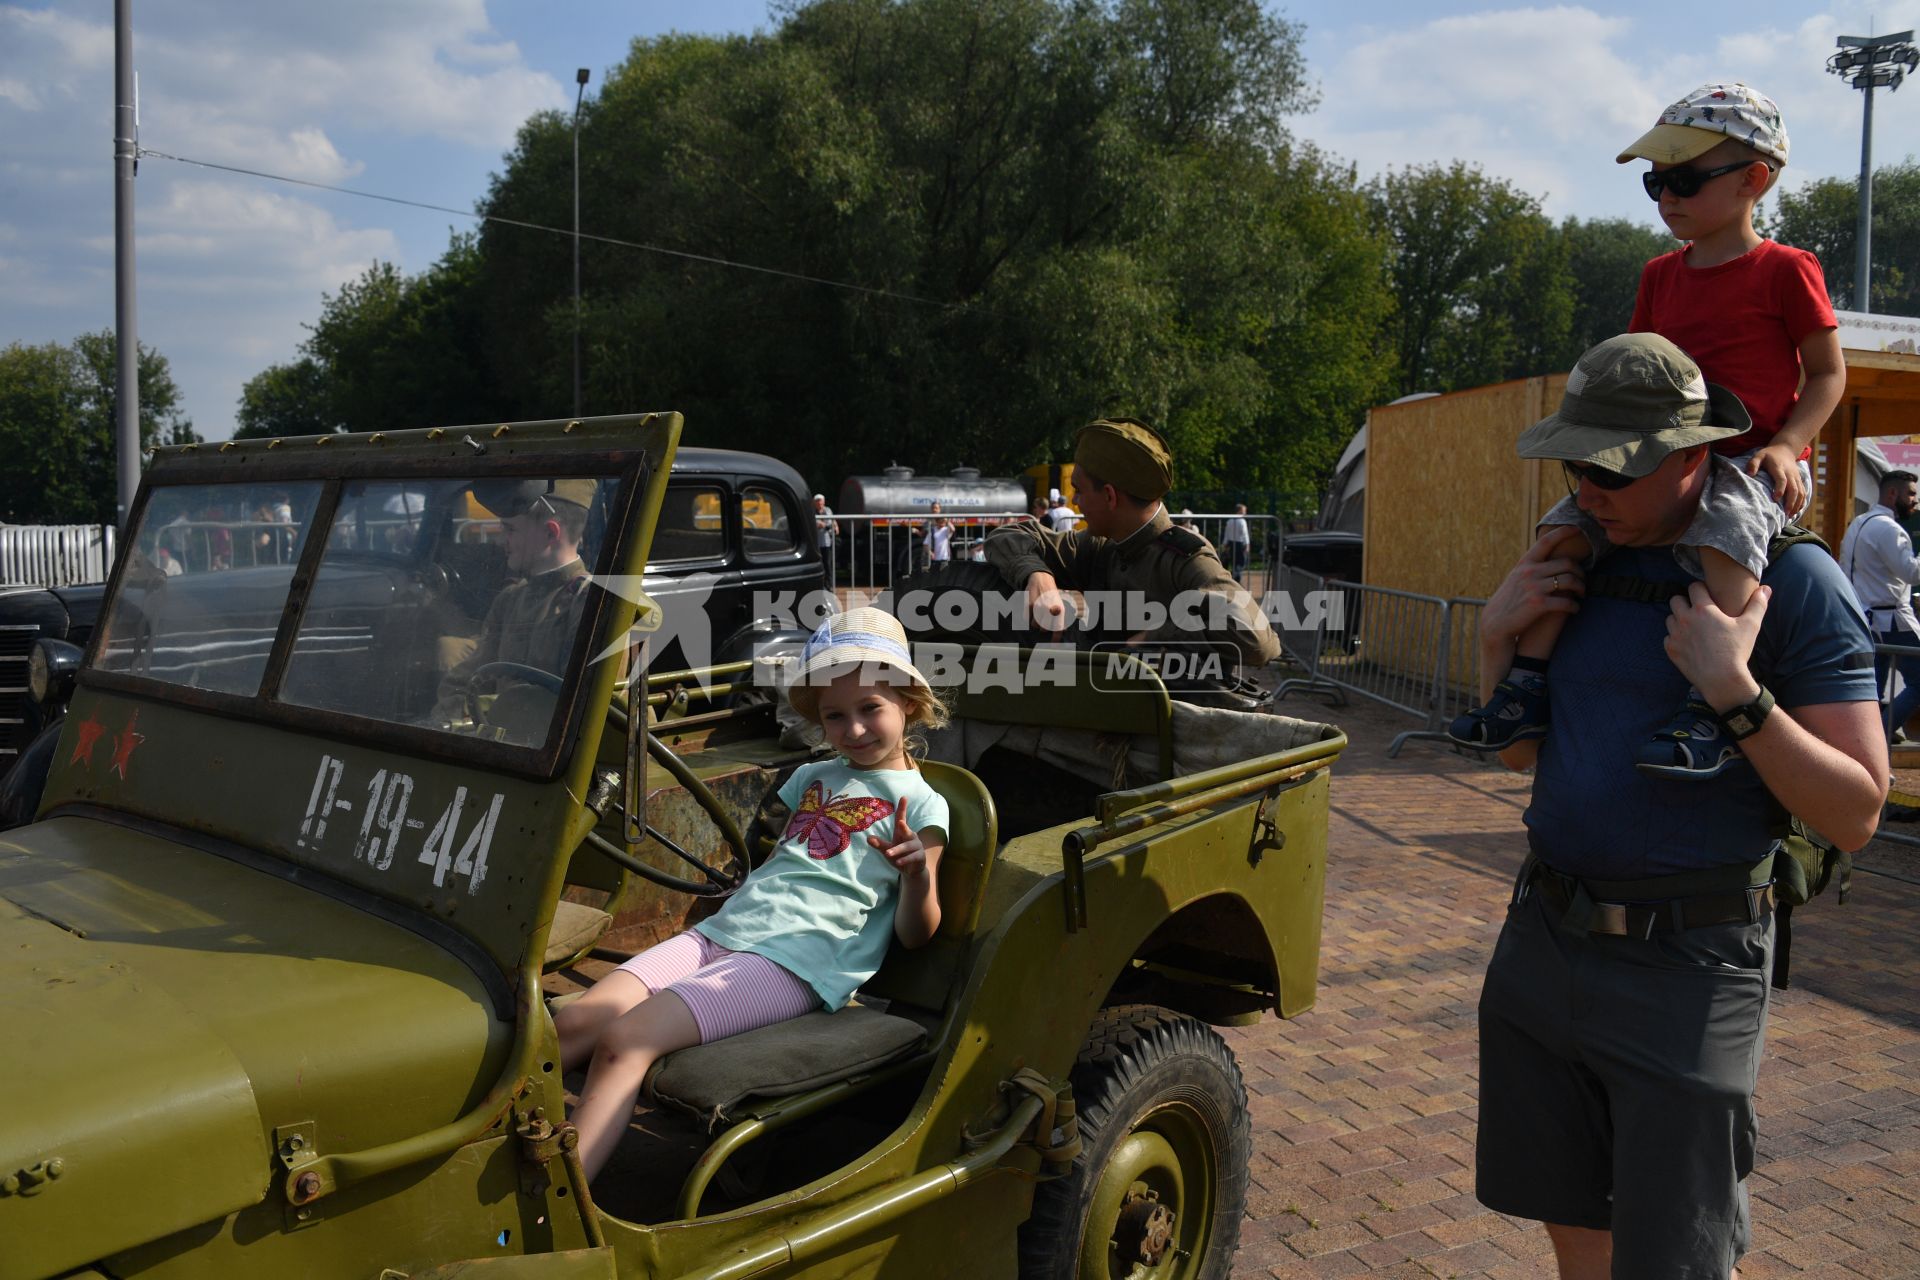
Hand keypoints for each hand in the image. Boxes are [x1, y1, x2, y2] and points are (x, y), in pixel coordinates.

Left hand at [870, 798, 929, 875]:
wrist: (912, 871)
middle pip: (907, 831)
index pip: (902, 818)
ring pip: (908, 846)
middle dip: (904, 827)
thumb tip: (868, 838)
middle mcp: (911, 837)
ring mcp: (917, 846)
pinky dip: (905, 859)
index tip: (904, 797)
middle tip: (901, 823)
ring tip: (888, 854)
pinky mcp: (920, 856)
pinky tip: (898, 862)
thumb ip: (880, 844)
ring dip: (898, 850)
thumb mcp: (887, 850)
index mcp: (902, 833)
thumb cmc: (899, 856)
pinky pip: (913, 856)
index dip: (902, 808)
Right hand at [1026, 571, 1068, 633]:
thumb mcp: (1060, 603)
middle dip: (1043, 627)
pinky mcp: (1029, 605)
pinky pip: (1027, 618)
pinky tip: (1031, 609)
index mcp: (1060, 609)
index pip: (1058, 628)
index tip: (1053, 645)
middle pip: (1044, 629)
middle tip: (1043, 620)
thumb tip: (1063, 630)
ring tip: (1038, 613)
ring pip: (1034, 625)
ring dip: (1035, 622)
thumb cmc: (1051, 594)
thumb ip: (1061, 617)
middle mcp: (1050, 609)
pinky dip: (1028, 616)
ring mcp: (1039, 607)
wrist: (1041, 579)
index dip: (1055, 638)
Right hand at [1480, 530, 1585, 650]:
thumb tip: (1548, 560)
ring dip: (1581, 588)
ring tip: (1582, 594)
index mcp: (1525, 564)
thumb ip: (1531, 568)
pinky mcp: (1539, 604)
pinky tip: (1575, 609)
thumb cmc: (1509, 601)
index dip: (1563, 532)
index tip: (1577, 528)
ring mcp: (1534, 588)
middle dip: (1580, 572)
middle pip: (1566, 564)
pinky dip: (1574, 606)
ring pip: (1569, 581)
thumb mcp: (1516, 578)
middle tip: (1583, 581)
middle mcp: (1529, 572)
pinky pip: (1566, 602)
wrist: (1496, 623)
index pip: (1546, 542)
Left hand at [1664, 582, 1767, 707]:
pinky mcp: (1670, 649)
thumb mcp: (1751, 625)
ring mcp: (1675, 634)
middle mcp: (1685, 619)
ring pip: (1670, 618)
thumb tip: (1765, 588)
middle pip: (1676, 600)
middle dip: (1686, 602)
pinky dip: (1675, 637)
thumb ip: (1757, 604)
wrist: (1722, 679)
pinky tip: (1688, 642)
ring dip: (1679, 619)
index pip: (1694, 587)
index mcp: (1703, 609)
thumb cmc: (1737, 650)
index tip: (1707, 595)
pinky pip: (1668, 637)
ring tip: (1692, 626)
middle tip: (1698, 610)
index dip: (1701, 589)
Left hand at [1746, 444, 1804, 514]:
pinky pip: (1804, 492)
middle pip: (1794, 488)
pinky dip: (1802, 502)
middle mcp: (1790, 473)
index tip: (1775, 498)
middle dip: (1791, 501)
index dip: (1780, 489)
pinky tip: (1796, 511)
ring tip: (1790, 516)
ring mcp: (1796, 477)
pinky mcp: (1799, 481)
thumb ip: (1753, 464)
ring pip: (1801, 492)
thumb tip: (1749, 474)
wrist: (1785, 449)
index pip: (1782, 479)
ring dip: (1797, 504)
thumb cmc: (1768, 455)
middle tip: (1785, 513)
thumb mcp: (1759, 456)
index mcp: (1779, 468)